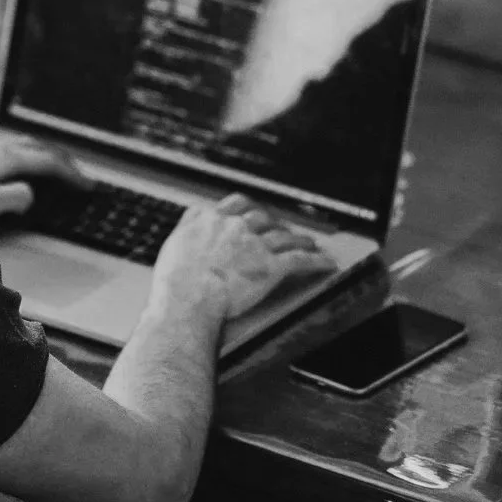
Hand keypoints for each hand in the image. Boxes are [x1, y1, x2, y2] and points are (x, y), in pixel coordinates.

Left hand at [0, 131, 89, 224]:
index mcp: (4, 155)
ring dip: (43, 154)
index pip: (48, 161)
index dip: (71, 173)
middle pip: (38, 147)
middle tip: (79, 176)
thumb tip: (31, 193)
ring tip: (55, 167)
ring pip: (22, 144)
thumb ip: (14, 197)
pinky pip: (5, 145)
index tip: (87, 185)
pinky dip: (23, 153)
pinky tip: (16, 160)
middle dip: (62, 161)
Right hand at [152, 195, 337, 323]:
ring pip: (285, 237)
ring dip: (300, 239)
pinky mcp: (271, 267)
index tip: (253, 211)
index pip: (237, 204)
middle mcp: (236, 228)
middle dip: (275, 223)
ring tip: (309, 242)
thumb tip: (192, 214)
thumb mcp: (174, 241)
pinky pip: (300, 260)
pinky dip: (316, 260)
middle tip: (282, 229)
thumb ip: (187, 224)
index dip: (249, 208)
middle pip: (263, 218)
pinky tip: (326, 261)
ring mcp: (256, 246)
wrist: (188, 298)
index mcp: (213, 220)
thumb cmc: (176, 279)